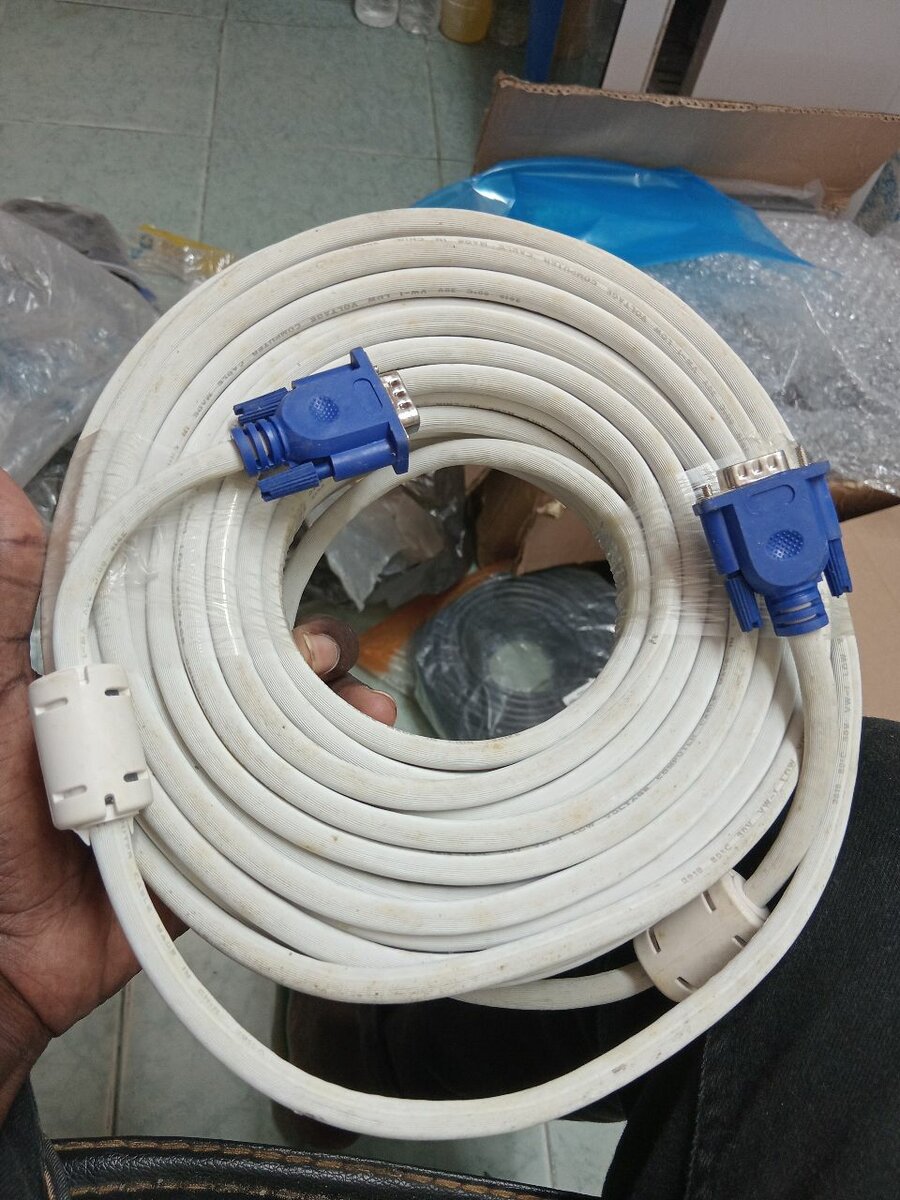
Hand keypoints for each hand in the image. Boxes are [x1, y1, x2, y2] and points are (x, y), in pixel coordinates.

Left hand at [0, 469, 394, 1116]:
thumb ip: (1, 600)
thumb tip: (5, 486)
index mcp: (108, 665)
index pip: (185, 602)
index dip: (237, 574)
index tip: (287, 545)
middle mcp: (159, 710)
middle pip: (247, 660)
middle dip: (298, 646)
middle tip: (321, 648)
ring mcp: (195, 775)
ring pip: (278, 724)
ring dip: (328, 705)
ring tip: (356, 699)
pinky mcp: (225, 837)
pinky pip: (290, 802)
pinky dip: (336, 779)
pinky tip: (366, 750)